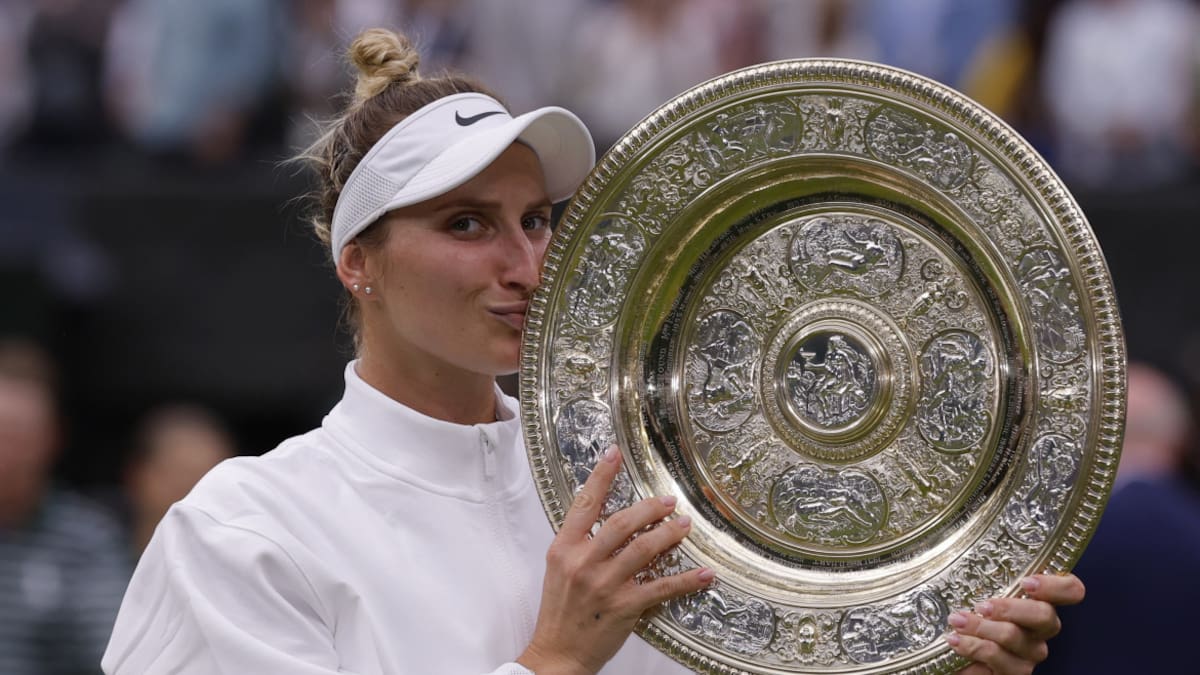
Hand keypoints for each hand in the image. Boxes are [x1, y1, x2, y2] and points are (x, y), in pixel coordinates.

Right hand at [517, 446, 714, 674]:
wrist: (558, 652)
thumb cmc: (560, 611)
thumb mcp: (559, 569)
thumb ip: (580, 544)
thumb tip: (609, 521)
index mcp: (564, 549)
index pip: (585, 504)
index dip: (601, 476)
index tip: (615, 454)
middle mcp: (583, 562)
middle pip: (622, 523)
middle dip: (649, 508)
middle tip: (668, 501)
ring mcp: (605, 584)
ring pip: (644, 549)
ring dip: (669, 534)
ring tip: (684, 526)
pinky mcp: (624, 607)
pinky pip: (662, 587)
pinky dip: (687, 580)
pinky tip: (704, 573)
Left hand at [948, 573, 1085, 674]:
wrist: (951, 657)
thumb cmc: (966, 618)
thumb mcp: (973, 590)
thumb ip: (982, 572)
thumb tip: (966, 539)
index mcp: (1036, 602)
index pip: (1070, 590)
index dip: (1057, 585)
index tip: (1027, 582)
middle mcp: (1039, 630)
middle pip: (1045, 616)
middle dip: (1010, 608)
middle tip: (981, 605)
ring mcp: (1029, 654)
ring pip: (1016, 637)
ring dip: (982, 627)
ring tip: (956, 620)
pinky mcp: (1014, 674)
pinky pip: (1000, 660)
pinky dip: (974, 647)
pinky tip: (955, 640)